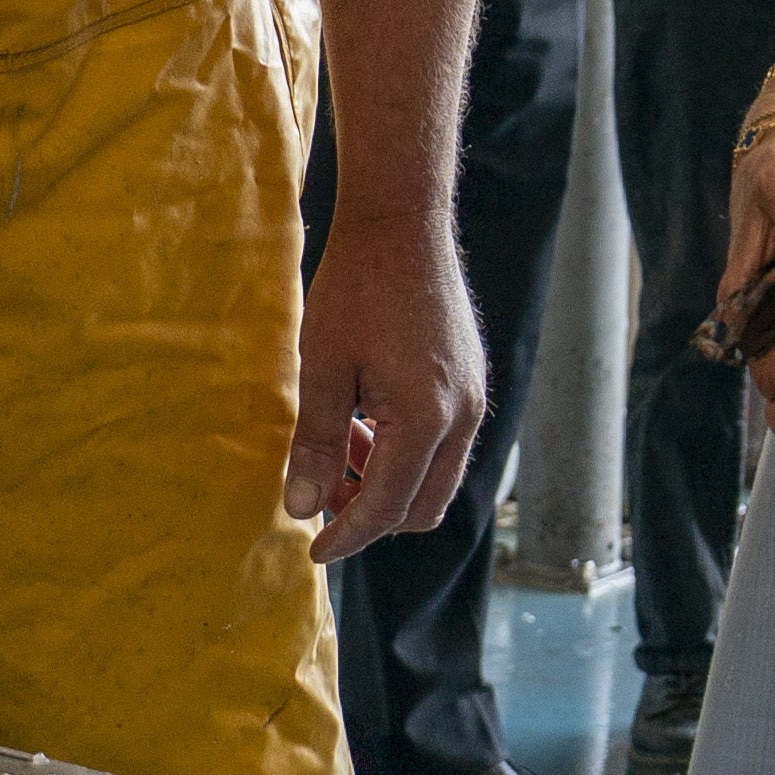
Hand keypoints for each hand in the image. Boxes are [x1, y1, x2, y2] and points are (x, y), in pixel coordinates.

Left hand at [288, 204, 483, 564]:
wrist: (402, 224)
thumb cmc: (356, 288)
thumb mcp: (322, 368)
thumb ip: (315, 443)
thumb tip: (300, 507)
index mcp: (426, 419)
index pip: (387, 507)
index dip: (347, 536)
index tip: (313, 550)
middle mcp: (463, 417)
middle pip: (423, 506)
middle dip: (372, 517)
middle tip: (320, 497)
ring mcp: (474, 400)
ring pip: (436, 479)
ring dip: (388, 485)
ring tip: (339, 454)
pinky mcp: (472, 383)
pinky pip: (444, 446)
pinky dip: (406, 455)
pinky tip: (366, 426)